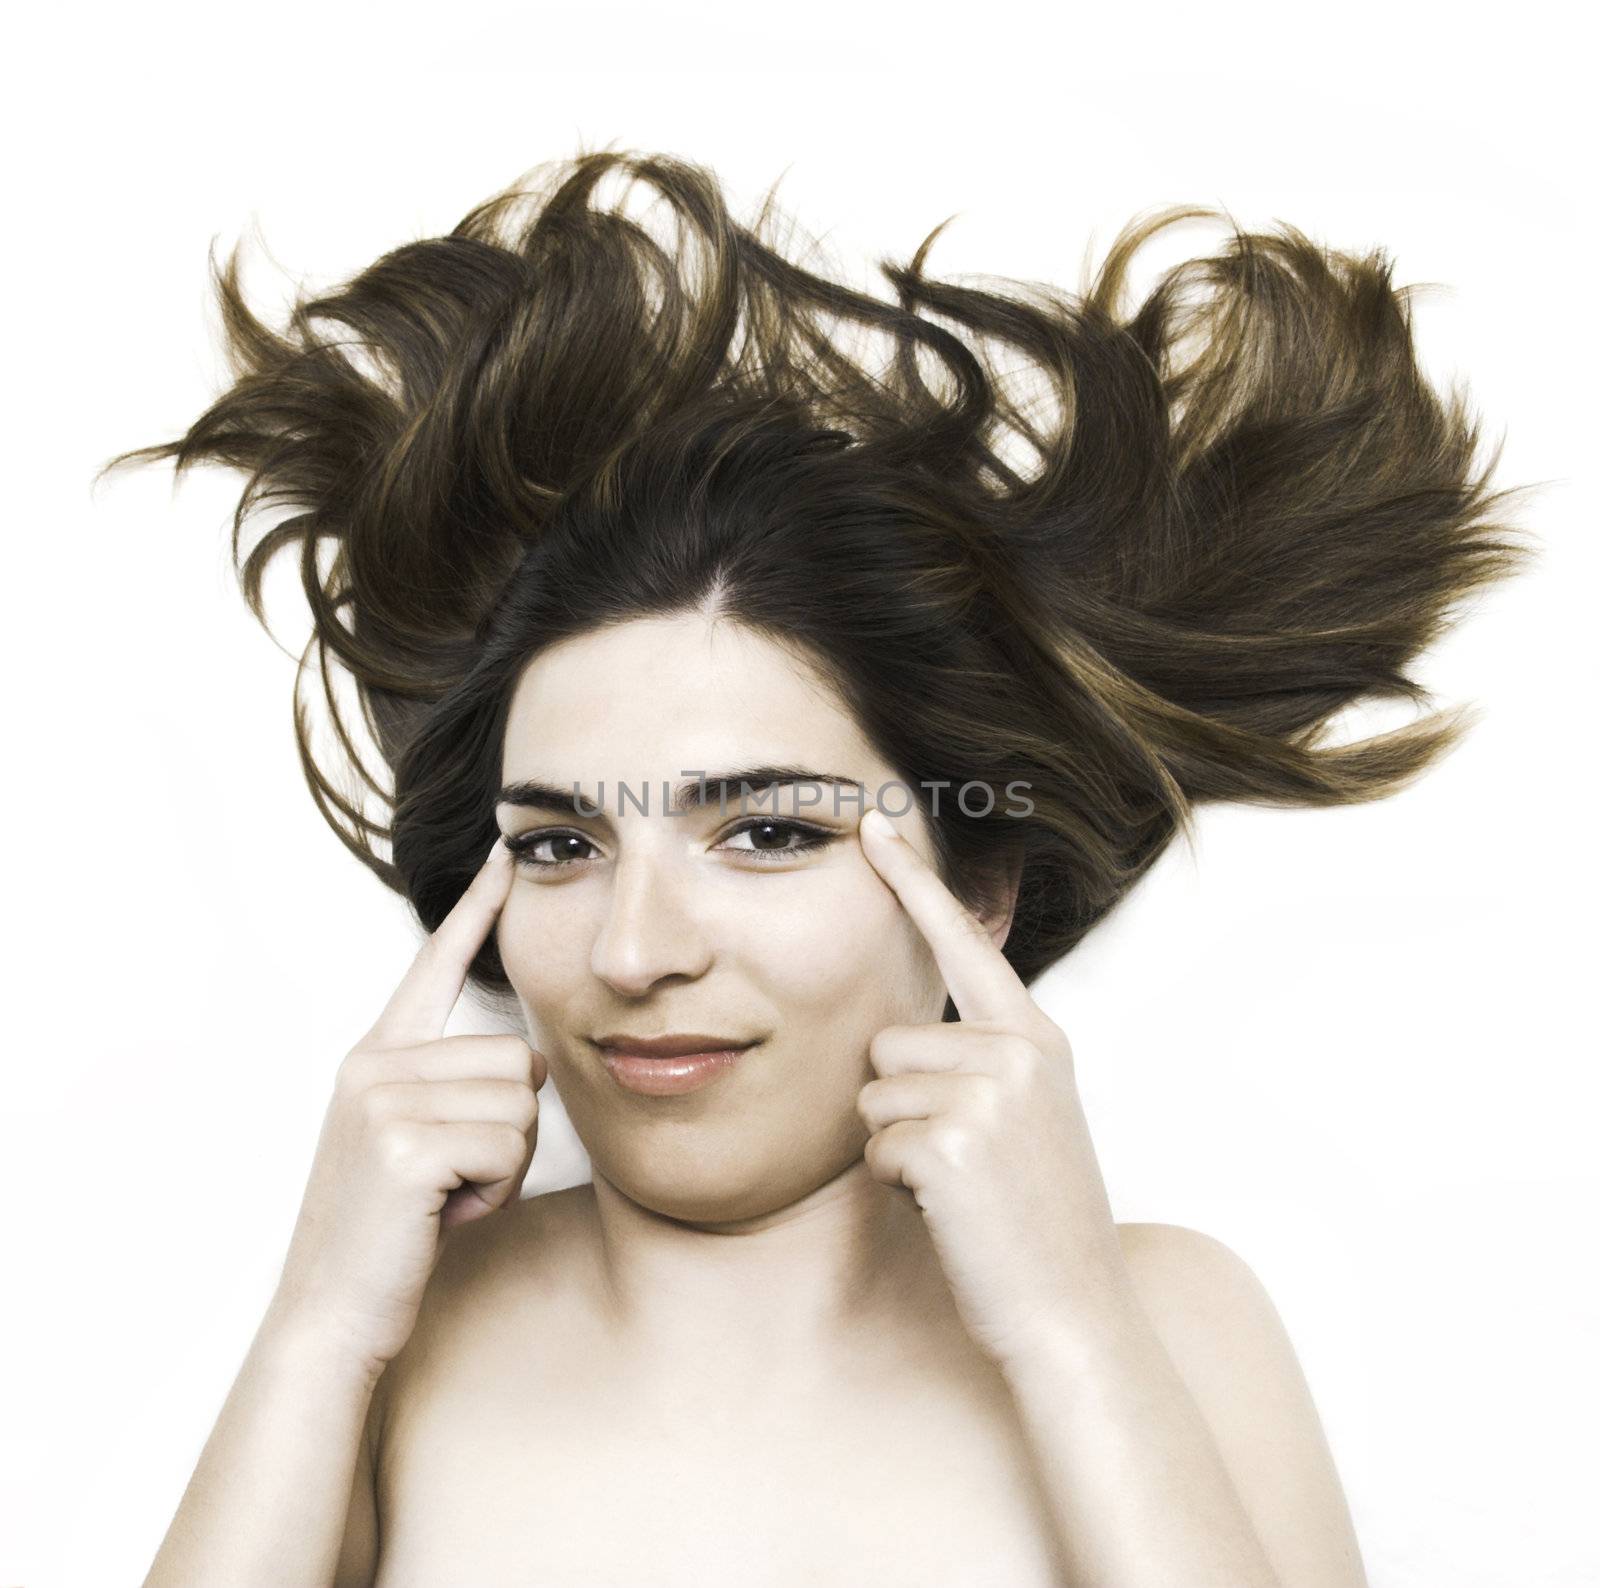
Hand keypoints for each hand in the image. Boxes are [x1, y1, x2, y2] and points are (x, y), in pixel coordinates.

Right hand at [269, 835, 547, 1373]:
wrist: (332, 1313)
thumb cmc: (389, 1232)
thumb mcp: (413, 1140)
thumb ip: (450, 1087)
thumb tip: (527, 1059)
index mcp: (375, 1057)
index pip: (434, 966)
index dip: (475, 909)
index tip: (502, 854)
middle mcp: (374, 1065)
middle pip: (516, 1056)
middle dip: (508, 1129)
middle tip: (452, 1179)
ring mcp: (383, 1101)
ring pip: (520, 1102)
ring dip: (503, 1164)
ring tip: (445, 1197)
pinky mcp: (404, 1145)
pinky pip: (507, 1146)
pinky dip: (493, 1192)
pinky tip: (444, 1216)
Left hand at [854, 807, 1135, 1368]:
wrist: (1073, 1315)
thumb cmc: (1036, 1221)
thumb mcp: (1031, 1117)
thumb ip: (986, 1060)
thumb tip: (905, 1032)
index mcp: (1036, 1039)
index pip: (963, 943)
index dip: (912, 883)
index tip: (874, 827)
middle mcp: (1017, 1052)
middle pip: (886, 1041)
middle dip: (899, 1104)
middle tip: (958, 1160)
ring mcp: (988, 1095)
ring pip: (872, 1094)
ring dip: (895, 1147)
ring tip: (957, 1186)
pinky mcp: (952, 1143)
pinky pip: (874, 1145)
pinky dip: (894, 1186)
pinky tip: (948, 1212)